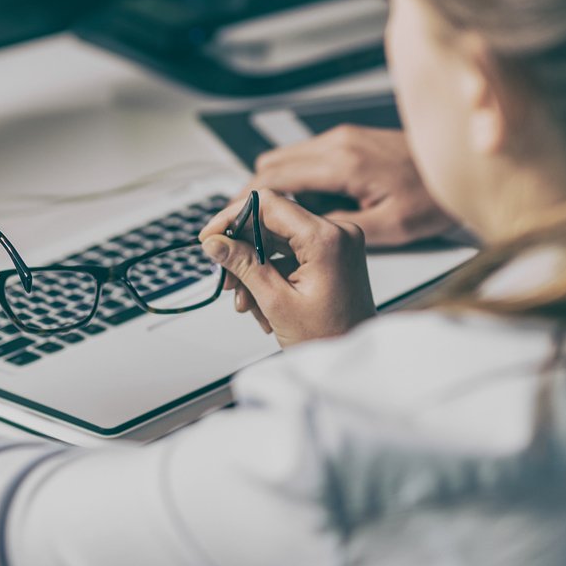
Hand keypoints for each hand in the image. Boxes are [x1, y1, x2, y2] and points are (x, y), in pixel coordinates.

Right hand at [200, 190, 374, 348]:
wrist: (355, 362)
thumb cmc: (330, 339)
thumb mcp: (277, 302)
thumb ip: (243, 265)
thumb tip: (214, 242)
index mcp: (326, 238)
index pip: (269, 204)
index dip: (232, 217)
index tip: (210, 236)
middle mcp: (337, 232)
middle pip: (272, 222)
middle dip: (243, 250)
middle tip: (225, 277)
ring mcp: (337, 244)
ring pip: (278, 241)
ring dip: (255, 268)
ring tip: (245, 302)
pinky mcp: (333, 256)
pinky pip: (291, 254)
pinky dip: (272, 274)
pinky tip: (262, 304)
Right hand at [251, 125, 454, 246]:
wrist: (462, 164)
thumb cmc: (433, 197)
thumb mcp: (388, 227)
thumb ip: (337, 229)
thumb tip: (298, 235)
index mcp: (343, 163)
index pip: (272, 178)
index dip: (244, 203)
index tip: (228, 224)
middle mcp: (338, 143)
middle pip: (270, 164)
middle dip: (252, 197)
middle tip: (247, 229)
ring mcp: (342, 138)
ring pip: (285, 158)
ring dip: (274, 189)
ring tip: (276, 225)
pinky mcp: (349, 140)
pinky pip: (306, 157)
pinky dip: (295, 180)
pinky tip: (307, 209)